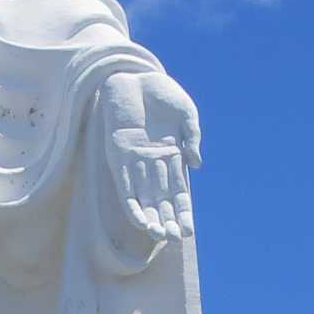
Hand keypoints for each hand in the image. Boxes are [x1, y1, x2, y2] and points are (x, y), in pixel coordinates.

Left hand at [101, 67, 201, 247]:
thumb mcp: (186, 112)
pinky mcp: (117, 157)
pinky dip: (131, 204)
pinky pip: (124, 186)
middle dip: (167, 220)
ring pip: (143, 198)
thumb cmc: (163, 92)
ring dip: (150, 217)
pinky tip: (139, 219)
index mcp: (171, 156)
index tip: (189, 231)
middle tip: (174, 238)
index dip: (182, 212)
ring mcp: (134, 162)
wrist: (135, 75)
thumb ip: (192, 137)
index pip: (177, 192)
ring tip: (158, 234)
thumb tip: (196, 165)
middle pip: (160, 200)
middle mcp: (152, 163)